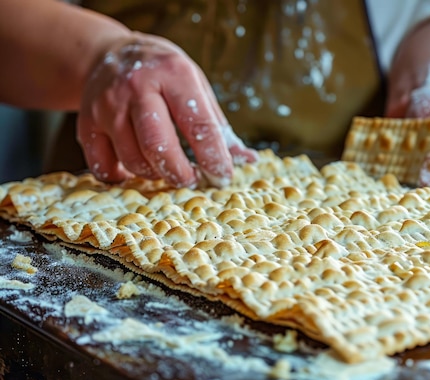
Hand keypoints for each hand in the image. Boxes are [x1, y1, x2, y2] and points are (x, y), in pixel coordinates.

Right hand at [77, 32, 256, 187]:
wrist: (110, 54)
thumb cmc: (163, 75)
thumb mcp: (196, 86)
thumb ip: (219, 126)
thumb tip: (247, 160)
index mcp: (173, 74)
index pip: (199, 124)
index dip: (214, 157)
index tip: (223, 176)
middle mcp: (137, 87)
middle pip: (158, 145)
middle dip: (180, 173)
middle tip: (192, 179)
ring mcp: (107, 107)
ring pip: (133, 159)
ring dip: (155, 175)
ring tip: (168, 169)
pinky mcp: (86, 124)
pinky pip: (103, 166)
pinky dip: (121, 177)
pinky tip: (137, 169)